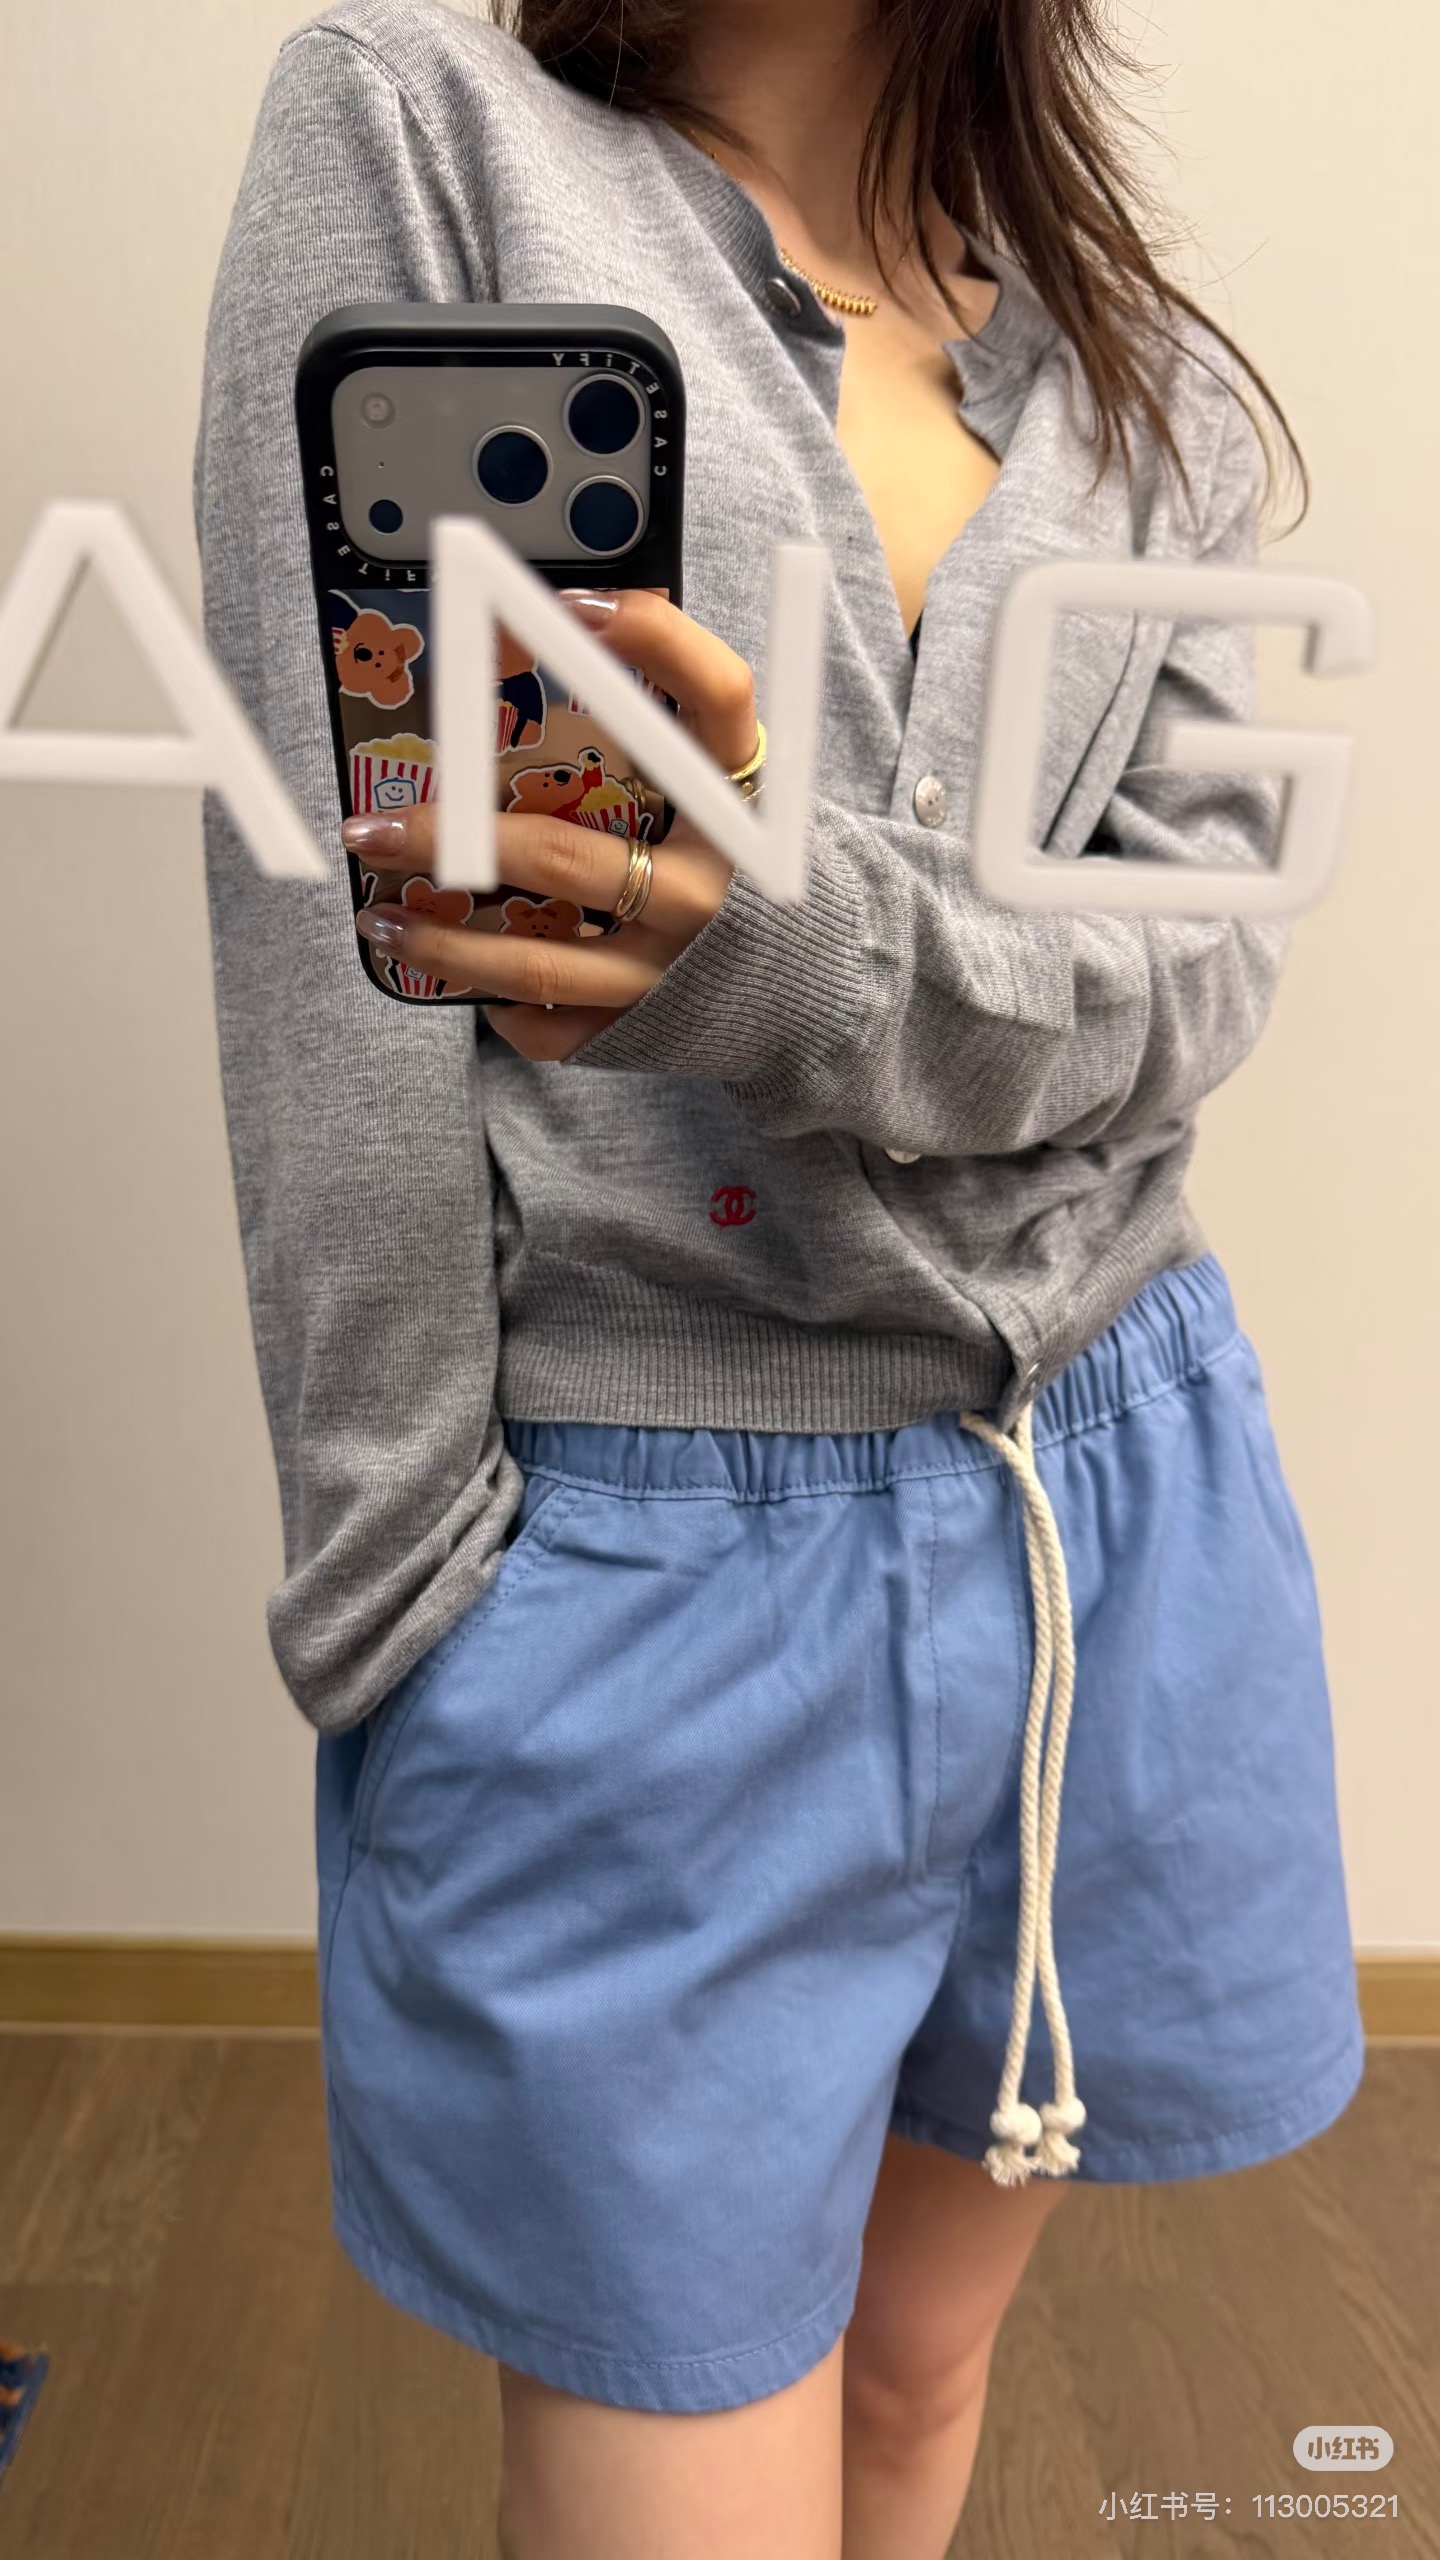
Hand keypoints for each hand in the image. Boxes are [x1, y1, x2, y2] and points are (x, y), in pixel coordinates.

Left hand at [341, 589, 758, 1060]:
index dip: (652, 641)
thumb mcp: (725, 785)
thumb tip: (563, 626)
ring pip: (535, 962)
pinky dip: (495, 1005)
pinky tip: (460, 979)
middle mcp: (711, 883)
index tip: (567, 604)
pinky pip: (549, 1024)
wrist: (811, 984)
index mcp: (738, 798)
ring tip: (378, 920)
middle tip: (372, 828)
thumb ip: (666, 724)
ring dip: (440, 945)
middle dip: (448, 842)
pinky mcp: (647, 1027)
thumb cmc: (732, 862)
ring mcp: (675, 964)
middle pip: (561, 859)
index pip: (716, 695)